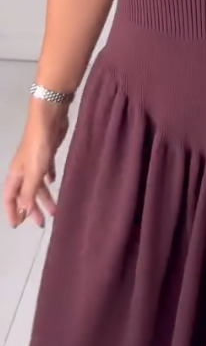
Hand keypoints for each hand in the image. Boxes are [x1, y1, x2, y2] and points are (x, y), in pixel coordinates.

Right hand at [3, 103, 68, 228]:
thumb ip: (29, 191)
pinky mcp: (46, 154)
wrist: (49, 119)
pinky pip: (46, 170)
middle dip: (31, 209)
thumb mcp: (34, 172)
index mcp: (16, 174)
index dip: (13, 212)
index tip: (18, 226)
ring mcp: (34, 161)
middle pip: (25, 194)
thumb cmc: (39, 146)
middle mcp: (22, 169)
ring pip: (37, 184)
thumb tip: (23, 211)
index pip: (10, 197)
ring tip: (55, 210)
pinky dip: (49, 178)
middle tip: (41, 223)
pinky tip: (54, 182)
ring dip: (44, 197)